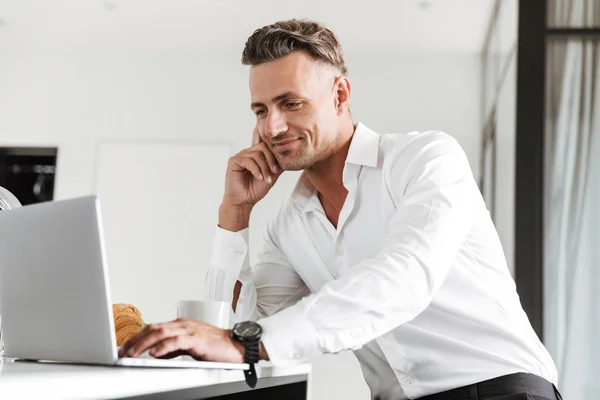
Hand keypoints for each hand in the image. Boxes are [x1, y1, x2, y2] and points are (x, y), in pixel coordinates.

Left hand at [118, 318, 244, 362]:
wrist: (237, 345)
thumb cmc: (216, 346)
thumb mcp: (190, 346)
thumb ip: (173, 348)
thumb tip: (155, 352)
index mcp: (180, 325)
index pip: (153, 327)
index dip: (137, 337)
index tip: (124, 347)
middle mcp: (183, 325)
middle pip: (153, 328)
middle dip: (135, 340)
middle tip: (123, 352)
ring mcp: (190, 330)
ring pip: (161, 333)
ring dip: (144, 344)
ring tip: (132, 354)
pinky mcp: (198, 340)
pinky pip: (177, 342)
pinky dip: (164, 347)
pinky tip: (154, 353)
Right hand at [222, 128, 281, 208]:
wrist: (244, 201)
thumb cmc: (255, 189)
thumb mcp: (272, 176)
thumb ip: (278, 166)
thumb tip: (289, 158)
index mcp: (256, 154)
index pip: (267, 145)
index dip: (275, 153)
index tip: (279, 166)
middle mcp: (248, 153)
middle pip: (263, 147)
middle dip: (271, 159)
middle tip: (274, 172)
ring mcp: (240, 156)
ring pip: (256, 154)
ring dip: (264, 167)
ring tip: (266, 178)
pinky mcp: (234, 161)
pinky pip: (248, 160)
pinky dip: (256, 169)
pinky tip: (259, 177)